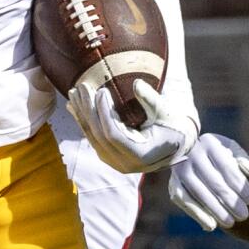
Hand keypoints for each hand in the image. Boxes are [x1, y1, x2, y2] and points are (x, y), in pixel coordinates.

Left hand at [69, 80, 199, 173]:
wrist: (174, 142)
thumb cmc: (172, 125)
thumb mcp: (166, 112)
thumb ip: (151, 100)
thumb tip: (137, 84)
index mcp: (141, 155)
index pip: (114, 135)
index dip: (105, 113)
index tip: (101, 91)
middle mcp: (125, 164)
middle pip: (100, 136)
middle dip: (89, 110)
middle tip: (82, 87)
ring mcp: (115, 162)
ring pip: (93, 138)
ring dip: (81, 114)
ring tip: (73, 93)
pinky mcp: (109, 157)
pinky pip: (93, 139)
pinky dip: (83, 121)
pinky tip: (74, 106)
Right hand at [168, 134, 248, 230]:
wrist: (190, 153)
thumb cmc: (218, 154)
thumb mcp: (231, 150)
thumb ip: (242, 158)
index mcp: (209, 143)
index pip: (227, 166)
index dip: (240, 185)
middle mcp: (192, 154)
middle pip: (214, 181)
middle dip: (230, 201)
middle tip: (244, 215)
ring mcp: (180, 169)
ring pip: (199, 193)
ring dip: (216, 210)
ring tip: (231, 222)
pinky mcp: (174, 184)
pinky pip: (185, 201)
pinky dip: (197, 214)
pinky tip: (211, 225)